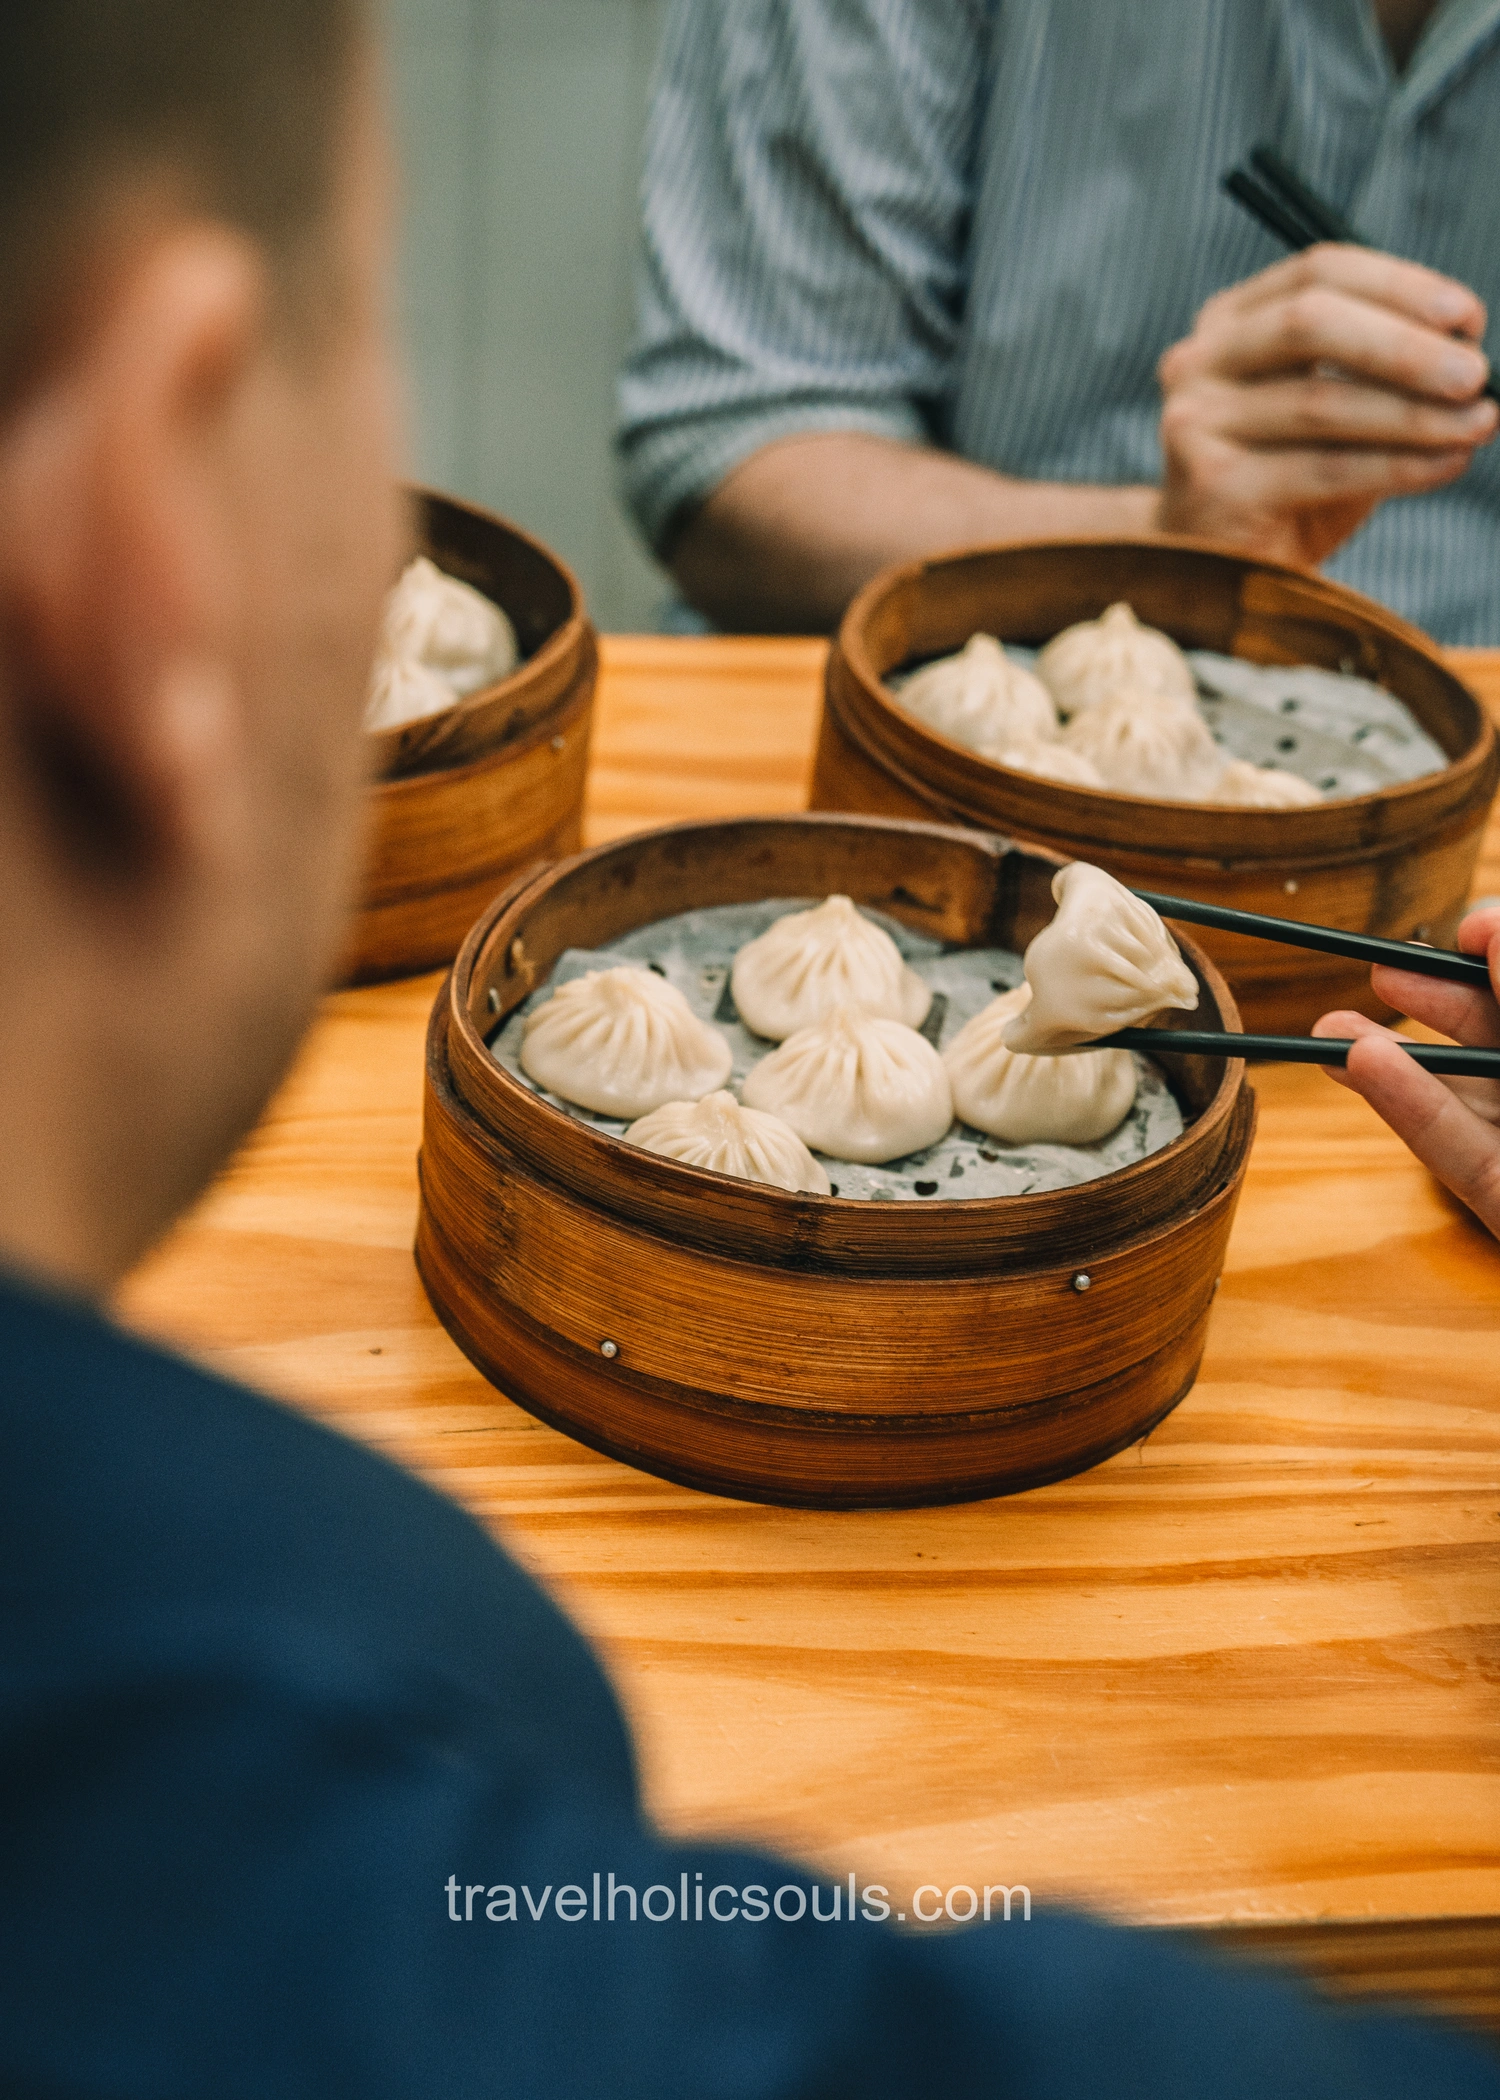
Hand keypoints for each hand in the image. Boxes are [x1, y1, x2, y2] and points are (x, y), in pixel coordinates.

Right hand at [1155, 245, 1497, 566]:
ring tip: (1478, 424)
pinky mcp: (1212, 487)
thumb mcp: (1334, 411)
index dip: (1400, 286)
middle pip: (1310, 323)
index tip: (1468, 318)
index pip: (1319, 272)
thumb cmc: (1288, 484)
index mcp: (1230, 323)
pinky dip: (1398, 466)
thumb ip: (1382, 372)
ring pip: (1321, 403)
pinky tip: (1445, 463)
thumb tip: (1467, 351)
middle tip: (1475, 374)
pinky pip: (1324, 469)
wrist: (1224, 572)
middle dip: (1405, 347)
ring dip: (1415, 414)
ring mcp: (1196, 423)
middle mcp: (1199, 362)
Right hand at [1312, 906, 1499, 1235]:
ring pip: (1456, 1096)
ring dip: (1386, 1060)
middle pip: (1491, 1037)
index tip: (1463, 930)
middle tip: (1382, 974)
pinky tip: (1358, 1064)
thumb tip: (1485, 926)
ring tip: (1326, 1032)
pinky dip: (1407, 1104)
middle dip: (1434, 1002)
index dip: (1494, 952)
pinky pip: (1453, 1149)